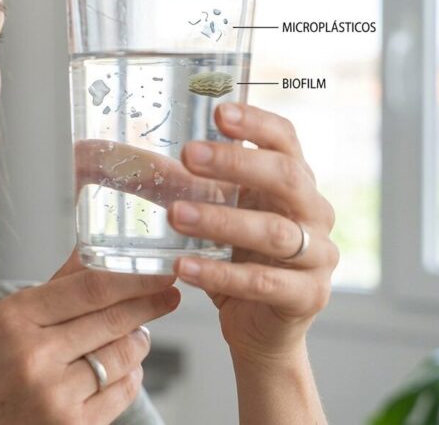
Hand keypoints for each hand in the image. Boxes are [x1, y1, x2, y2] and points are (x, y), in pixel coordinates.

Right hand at [0, 248, 180, 424]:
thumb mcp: (4, 323)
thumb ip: (54, 287)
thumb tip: (90, 246)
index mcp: (14, 318)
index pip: (91, 287)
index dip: (134, 278)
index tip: (160, 270)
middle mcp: (33, 354)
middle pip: (113, 320)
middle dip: (149, 305)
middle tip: (169, 295)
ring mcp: (54, 395)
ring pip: (123, 357)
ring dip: (138, 344)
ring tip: (137, 336)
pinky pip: (122, 394)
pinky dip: (130, 378)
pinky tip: (124, 370)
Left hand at [168, 103, 338, 363]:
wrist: (259, 326)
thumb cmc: (236, 259)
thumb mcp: (213, 214)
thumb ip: (183, 186)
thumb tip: (120, 158)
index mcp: (294, 183)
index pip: (285, 140)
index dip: (257, 122)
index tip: (219, 111)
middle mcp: (314, 212)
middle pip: (287, 177)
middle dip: (237, 163)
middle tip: (190, 155)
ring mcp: (317, 255)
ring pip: (276, 232)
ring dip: (223, 221)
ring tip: (177, 215)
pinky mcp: (307, 296)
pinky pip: (264, 282)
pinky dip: (221, 275)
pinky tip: (184, 268)